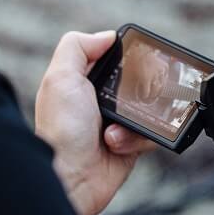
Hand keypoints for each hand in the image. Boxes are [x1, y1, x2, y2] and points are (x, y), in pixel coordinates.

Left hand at [35, 31, 157, 214]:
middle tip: (129, 99)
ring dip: (133, 121)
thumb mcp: (61, 78)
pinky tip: (117, 145)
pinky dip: (138, 139)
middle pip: (135, 84)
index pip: (110, 60)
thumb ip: (78, 47)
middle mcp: (98, 103)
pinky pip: (152, 135)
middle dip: (137, 92)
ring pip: (148, 110)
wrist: (70, 178)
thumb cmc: (61, 130)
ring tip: (112, 132)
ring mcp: (116, 125)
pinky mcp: (130, 146)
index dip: (124, 58)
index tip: (135, 59)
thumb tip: (107, 36)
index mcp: (81, 83)